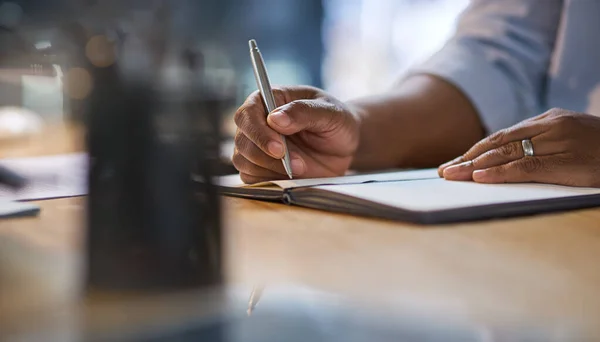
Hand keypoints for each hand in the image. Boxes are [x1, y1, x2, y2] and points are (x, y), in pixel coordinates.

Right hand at [232, 86, 359, 183]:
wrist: (343, 146)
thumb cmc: (337, 121)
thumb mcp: (330, 112)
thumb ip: (303, 112)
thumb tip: (275, 118)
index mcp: (270, 99)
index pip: (247, 113)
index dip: (258, 132)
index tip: (279, 149)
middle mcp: (258, 122)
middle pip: (242, 140)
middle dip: (265, 155)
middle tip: (296, 164)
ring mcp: (256, 145)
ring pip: (243, 160)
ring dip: (270, 169)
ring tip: (300, 168)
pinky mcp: (260, 167)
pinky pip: (250, 177)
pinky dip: (268, 180)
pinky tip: (290, 176)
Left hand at [438, 108, 599, 186]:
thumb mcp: (570, 140)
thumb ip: (541, 145)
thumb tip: (506, 161)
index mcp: (549, 120)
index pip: (502, 136)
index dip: (475, 151)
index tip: (454, 163)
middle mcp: (550, 126)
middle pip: (498, 142)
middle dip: (467, 158)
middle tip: (443, 171)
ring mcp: (559, 142)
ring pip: (507, 153)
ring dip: (474, 166)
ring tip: (451, 175)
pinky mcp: (567, 161)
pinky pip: (526, 166)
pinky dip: (500, 172)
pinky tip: (479, 178)